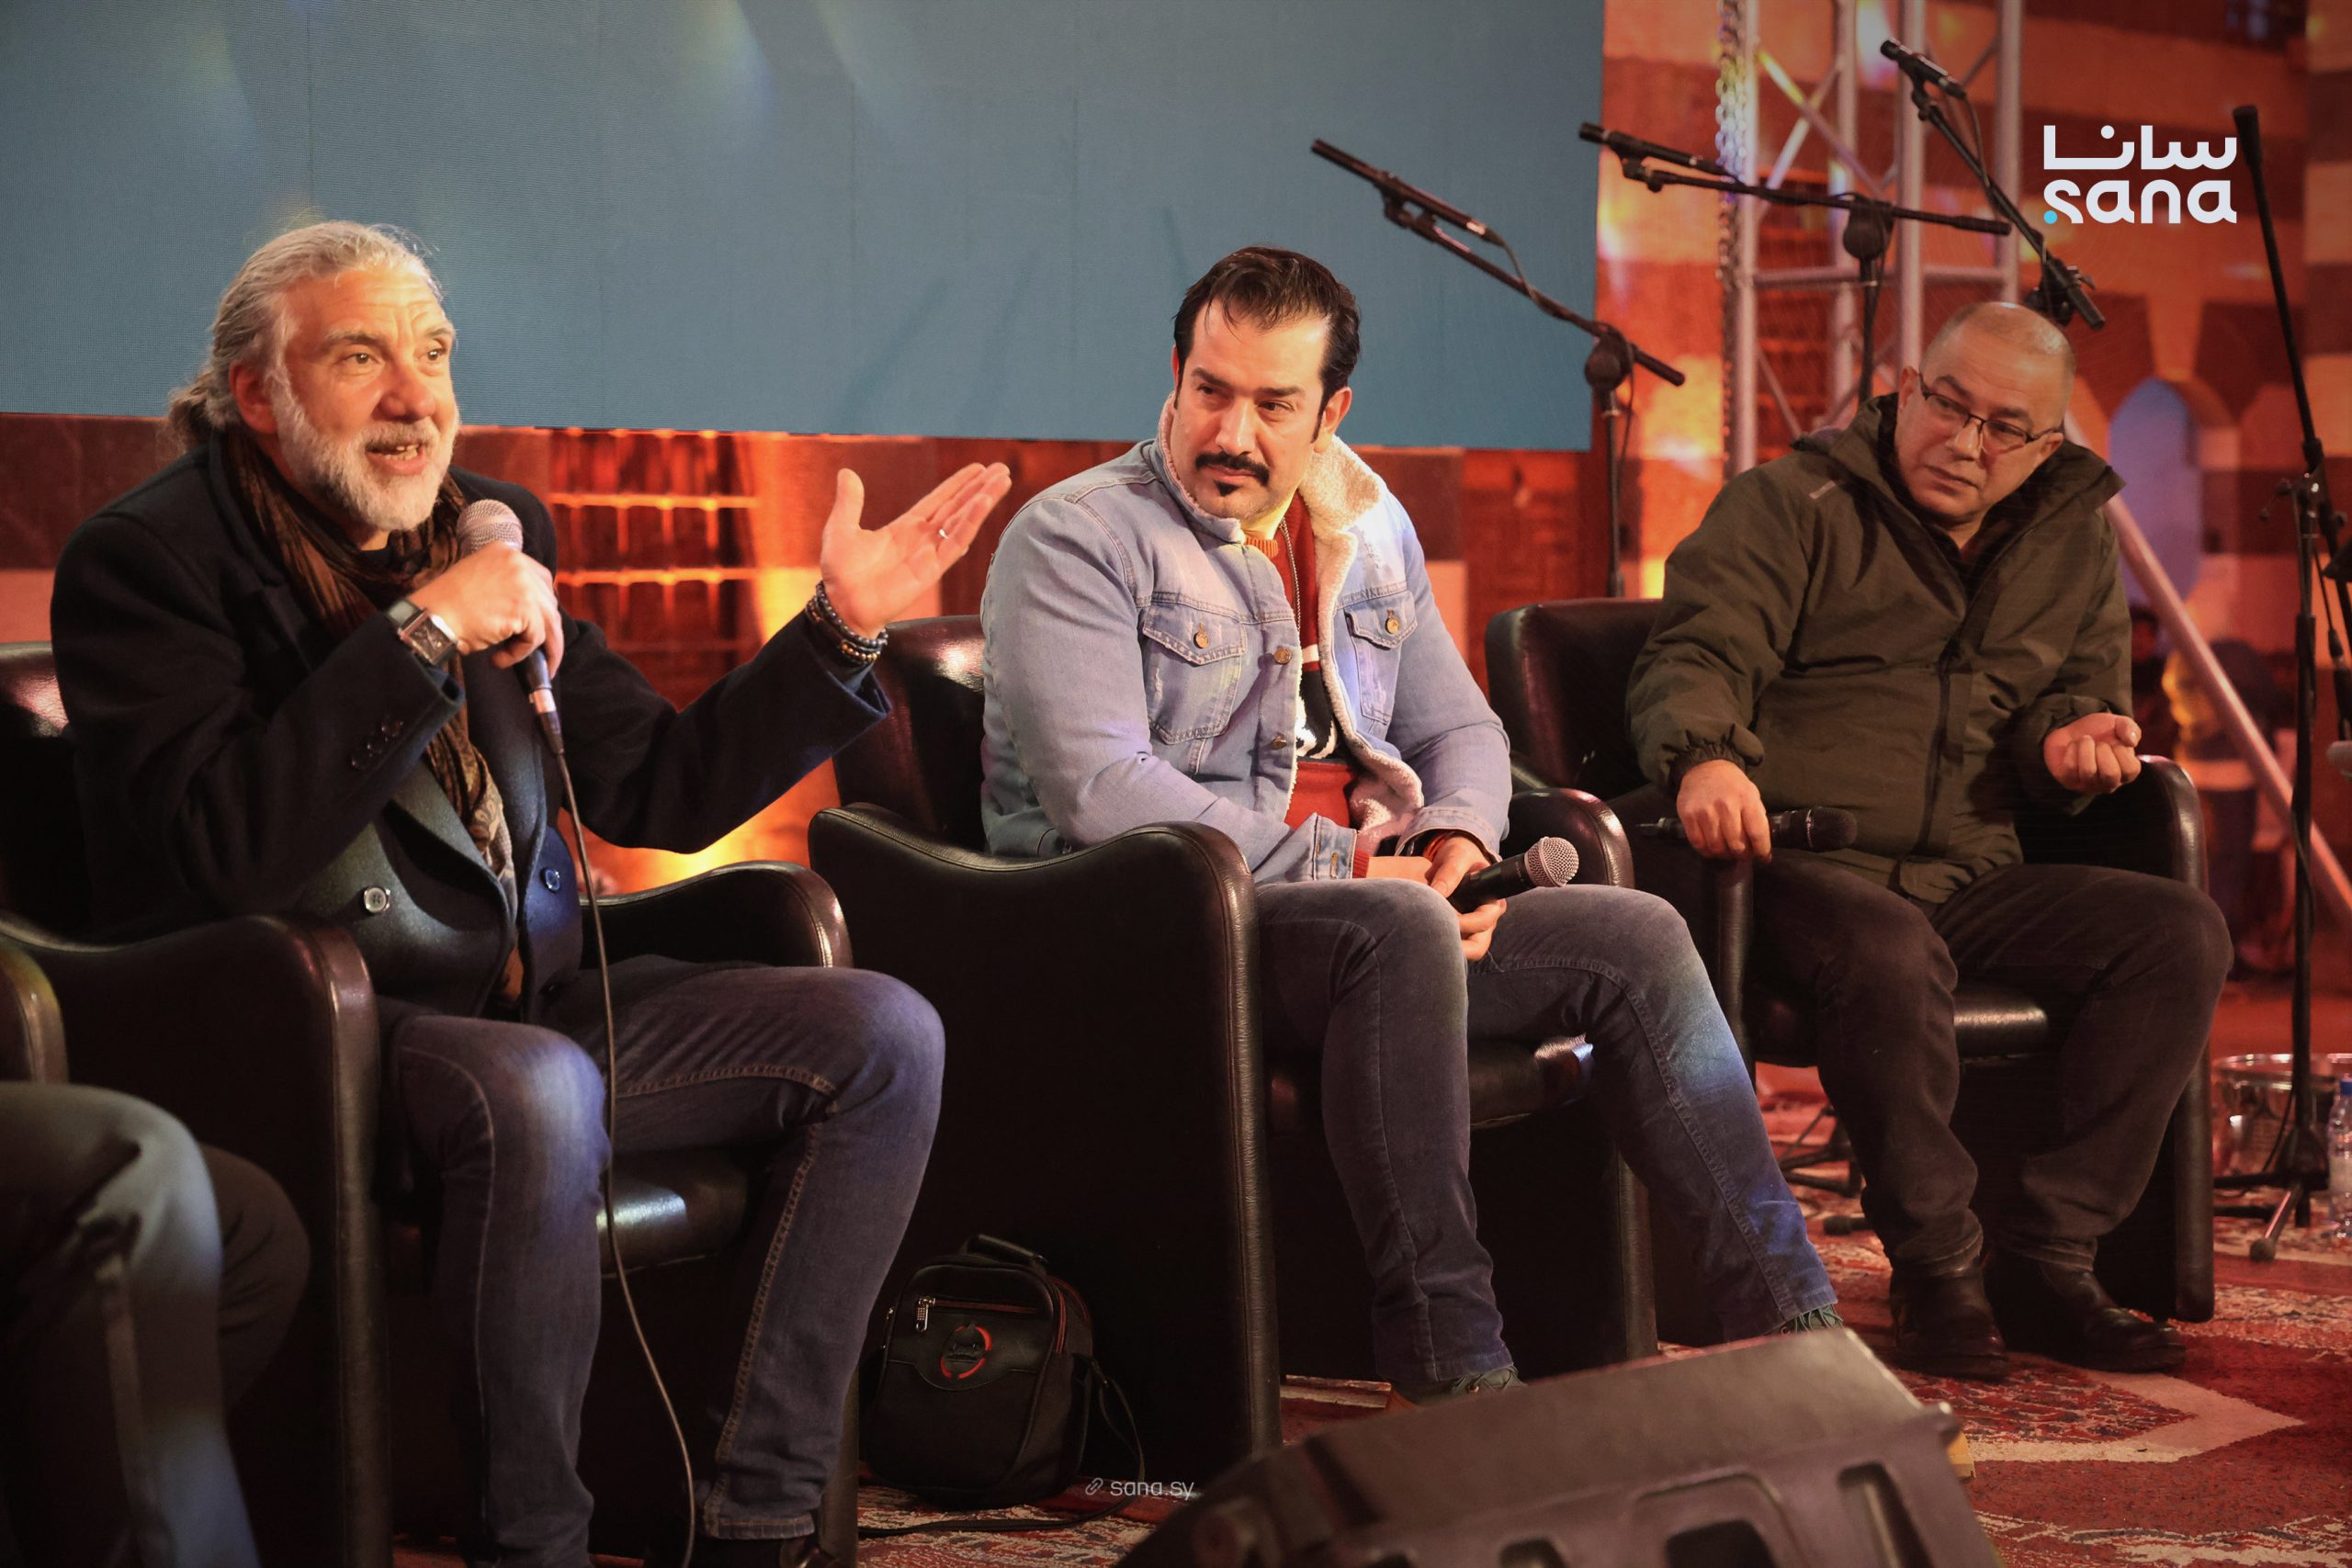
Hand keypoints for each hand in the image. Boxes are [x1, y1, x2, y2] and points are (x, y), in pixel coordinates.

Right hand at [408, 544, 565, 674]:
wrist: (431, 616)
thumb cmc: (447, 606)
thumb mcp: (478, 581)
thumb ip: (504, 586)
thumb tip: (529, 612)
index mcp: (506, 552)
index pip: (540, 580)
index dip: (541, 606)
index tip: (537, 625)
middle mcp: (518, 563)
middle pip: (548, 601)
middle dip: (546, 629)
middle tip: (539, 651)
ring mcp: (523, 583)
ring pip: (547, 621)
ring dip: (540, 647)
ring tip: (525, 662)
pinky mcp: (523, 607)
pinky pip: (534, 638)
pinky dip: (519, 653)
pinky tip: (498, 658)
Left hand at [819, 463, 1013, 636]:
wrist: (843, 604)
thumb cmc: (841, 572)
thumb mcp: (841, 528)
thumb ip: (849, 501)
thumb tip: (846, 473)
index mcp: (905, 528)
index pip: (938, 500)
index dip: (957, 485)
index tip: (977, 469)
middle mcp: (922, 539)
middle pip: (958, 507)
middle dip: (979, 488)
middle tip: (1001, 470)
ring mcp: (930, 554)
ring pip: (963, 521)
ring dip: (983, 500)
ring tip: (1002, 480)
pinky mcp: (932, 569)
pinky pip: (956, 542)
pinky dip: (970, 522)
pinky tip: (983, 503)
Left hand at [1373, 837, 1504, 961]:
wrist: (1455, 857)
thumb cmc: (1460, 854)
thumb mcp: (1457, 856)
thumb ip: (1449, 872)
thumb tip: (1437, 893)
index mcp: (1492, 902)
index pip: (1485, 921)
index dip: (1466, 923)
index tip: (1445, 916)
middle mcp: (1486, 920)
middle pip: (1478, 946)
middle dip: (1457, 948)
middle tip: (1431, 939)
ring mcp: (1472, 929)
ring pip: (1464, 952)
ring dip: (1446, 949)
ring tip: (1423, 942)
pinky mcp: (1458, 932)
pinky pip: (1451, 947)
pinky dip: (1438, 946)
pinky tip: (1420, 940)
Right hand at [1675, 758, 1770, 860]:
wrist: (1704, 767)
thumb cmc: (1732, 784)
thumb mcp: (1752, 794)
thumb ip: (1757, 818)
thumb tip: (1761, 847)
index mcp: (1746, 799)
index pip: (1757, 833)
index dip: (1761, 850)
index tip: (1763, 858)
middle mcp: (1726, 806)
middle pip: (1736, 844)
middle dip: (1743, 855)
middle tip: (1743, 855)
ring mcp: (1705, 811)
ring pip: (1717, 847)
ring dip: (1724, 855)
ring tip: (1728, 851)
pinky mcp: (1688, 815)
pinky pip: (1698, 844)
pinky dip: (1706, 851)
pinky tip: (1712, 848)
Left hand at [2043, 712, 2142, 793]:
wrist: (2073, 729)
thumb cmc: (2100, 731)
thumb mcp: (2118, 723)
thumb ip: (2129, 728)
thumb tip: (2131, 742)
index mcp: (2125, 773)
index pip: (2130, 770)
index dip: (2122, 752)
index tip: (2114, 742)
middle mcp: (2108, 784)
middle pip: (2110, 774)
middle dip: (2103, 750)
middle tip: (2099, 743)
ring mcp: (2087, 785)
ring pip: (2088, 771)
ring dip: (2085, 748)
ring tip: (2085, 741)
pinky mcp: (2068, 781)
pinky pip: (2070, 768)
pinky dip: (2071, 750)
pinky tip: (2073, 746)